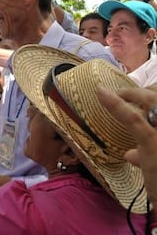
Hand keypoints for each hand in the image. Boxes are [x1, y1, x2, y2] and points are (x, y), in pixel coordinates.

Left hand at [97, 85, 156, 205]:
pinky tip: (102, 93)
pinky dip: (116, 105)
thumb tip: (130, 155)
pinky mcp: (153, 143)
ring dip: (133, 93)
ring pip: (151, 101)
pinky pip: (134, 120)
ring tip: (117, 93)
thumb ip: (144, 157)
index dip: (155, 92)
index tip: (143, 92)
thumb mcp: (155, 164)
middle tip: (126, 93)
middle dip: (145, 91)